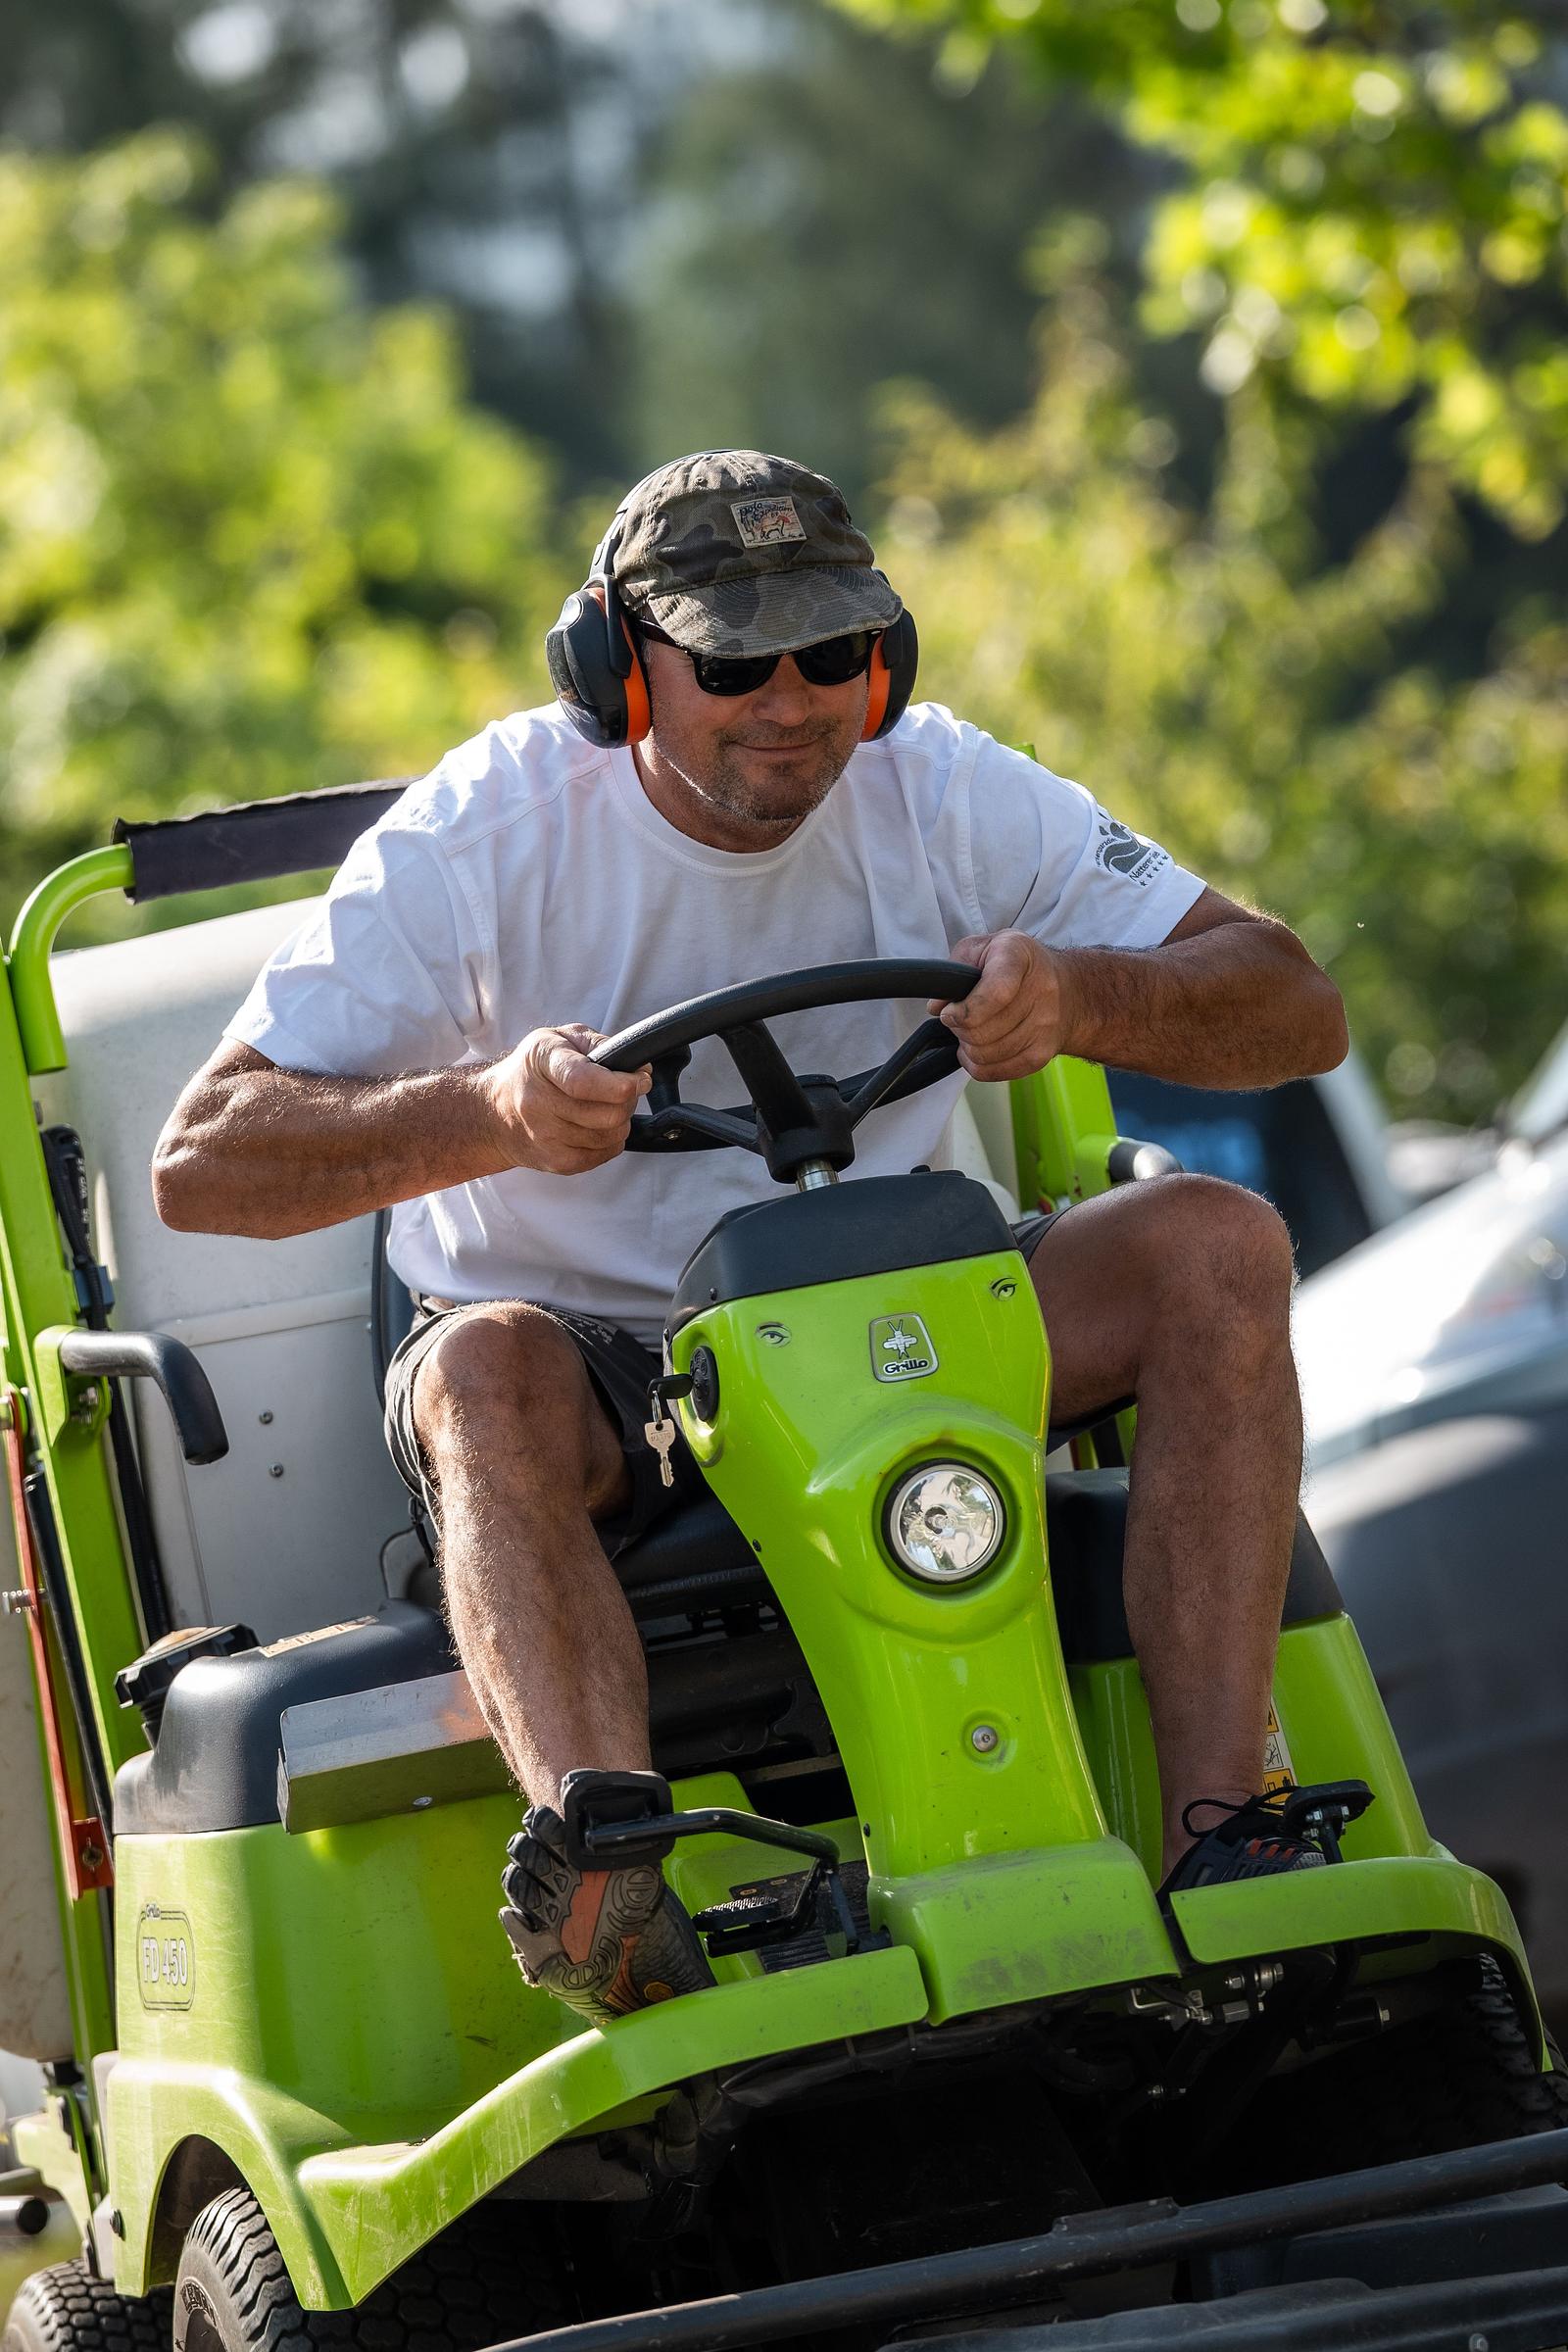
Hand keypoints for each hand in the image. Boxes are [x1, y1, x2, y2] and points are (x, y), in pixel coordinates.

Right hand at [487, 1024, 650, 1173]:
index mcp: (541, 1061)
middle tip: (623, 1090)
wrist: (494, 1111)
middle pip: (607, 1113)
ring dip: (620, 1121)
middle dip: (628, 1100)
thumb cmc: (533, 1071)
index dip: (621, 1084)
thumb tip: (639, 1067)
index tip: (640, 1080)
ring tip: (605, 1107)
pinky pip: (603, 1155)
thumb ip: (599, 1045)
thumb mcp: (560, 1039)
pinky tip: (597, 1126)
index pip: (582, 1081)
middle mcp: (537, 1101)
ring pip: (610, 1136)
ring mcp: (544, 1136)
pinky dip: (611, 1141)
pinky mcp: (555, 1161)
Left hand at [928, 932, 1067, 1081]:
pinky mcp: (1042, 1054)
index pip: (996, 993)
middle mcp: (1040, 991)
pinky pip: (996, 1072)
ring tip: (971, 1030)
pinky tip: (976, 1049)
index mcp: (1018, 956)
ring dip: (967, 1047)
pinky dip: (977, 1065)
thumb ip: (953, 970)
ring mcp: (1045, 1026)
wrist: (1068, 989)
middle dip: (959, 1029)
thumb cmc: (1016, 966)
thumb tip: (936, 1008)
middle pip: (983, 1032)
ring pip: (986, 1055)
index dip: (965, 1011)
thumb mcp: (981, 948)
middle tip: (959, 1019)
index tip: (949, 1012)